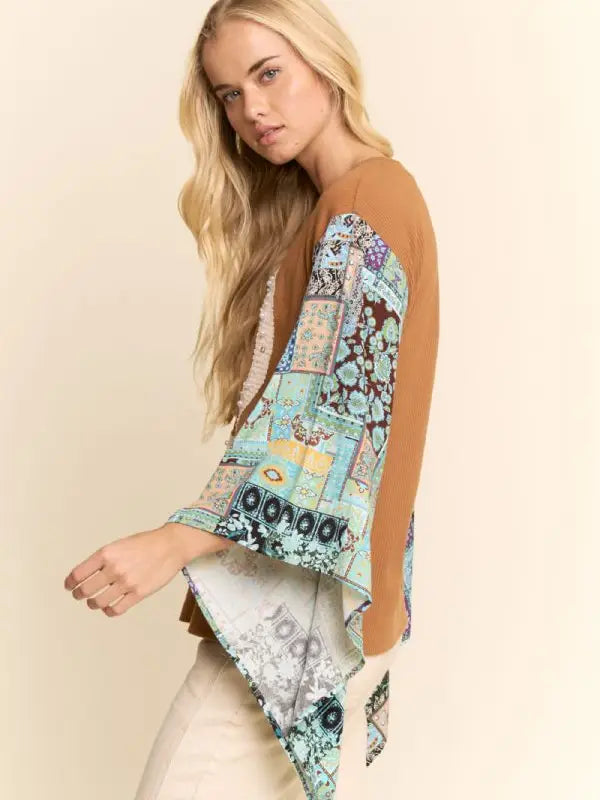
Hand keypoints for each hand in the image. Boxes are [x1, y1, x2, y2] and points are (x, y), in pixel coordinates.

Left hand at [63, 525, 197, 616]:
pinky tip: (109, 607)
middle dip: (79, 594)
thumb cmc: (146, 544)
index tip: (69, 586)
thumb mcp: (119, 545)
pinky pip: (115, 609)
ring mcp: (126, 582)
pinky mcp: (138, 594)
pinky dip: (108, 611)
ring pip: (98, 602)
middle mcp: (114, 568)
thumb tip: (87, 575)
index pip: (78, 574)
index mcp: (106, 553)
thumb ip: (104, 559)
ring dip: (92, 604)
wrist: (170, 546)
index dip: (70, 583)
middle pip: (85, 590)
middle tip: (79, 595)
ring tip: (94, 602)